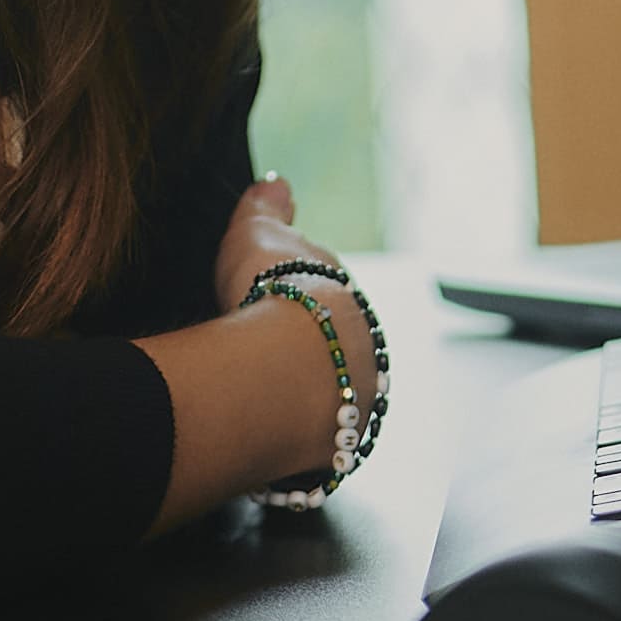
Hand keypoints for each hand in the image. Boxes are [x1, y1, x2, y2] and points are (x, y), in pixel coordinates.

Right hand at [214, 174, 383, 450]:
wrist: (289, 365)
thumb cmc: (269, 292)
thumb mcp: (258, 233)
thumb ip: (267, 206)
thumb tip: (277, 181)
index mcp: (347, 294)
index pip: (330, 292)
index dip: (302, 294)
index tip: (276, 300)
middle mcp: (362, 344)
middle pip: (340, 343)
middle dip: (313, 346)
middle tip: (272, 351)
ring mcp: (356, 395)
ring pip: (338, 388)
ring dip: (312, 392)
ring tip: (273, 397)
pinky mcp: (339, 439)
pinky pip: (320, 431)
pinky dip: (302, 429)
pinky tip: (276, 432)